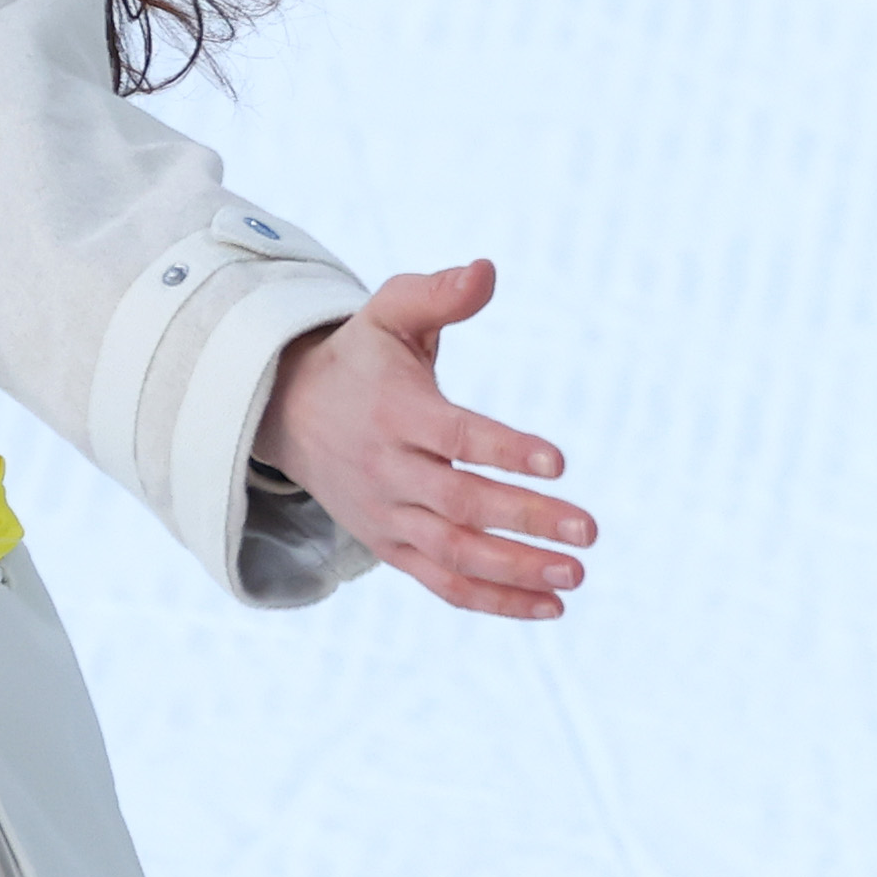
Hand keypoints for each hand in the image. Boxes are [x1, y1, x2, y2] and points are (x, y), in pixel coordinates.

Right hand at [251, 261, 595, 619]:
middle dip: (526, 520)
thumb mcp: (389, 311)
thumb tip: (488, 270)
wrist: (288, 414)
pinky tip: (548, 606)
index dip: (506, 450)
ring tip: (576, 576)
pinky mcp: (389, 547)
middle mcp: (390, 471)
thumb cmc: (361, 357)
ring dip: (516, 572)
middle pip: (461, 504)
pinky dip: (493, 600)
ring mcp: (389, 516)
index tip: (559, 462)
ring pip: (454, 555)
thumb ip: (438, 294)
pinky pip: (442, 583)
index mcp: (397, 413)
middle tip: (588, 533)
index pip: (456, 437)